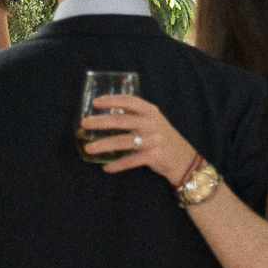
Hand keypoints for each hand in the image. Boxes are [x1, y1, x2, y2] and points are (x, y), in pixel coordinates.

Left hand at [81, 94, 197, 185]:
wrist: (182, 157)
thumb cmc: (163, 136)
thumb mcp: (153, 121)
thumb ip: (136, 116)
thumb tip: (109, 113)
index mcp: (151, 111)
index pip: (129, 101)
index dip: (112, 100)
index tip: (95, 102)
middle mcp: (151, 123)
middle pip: (122, 120)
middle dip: (101, 121)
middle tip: (85, 123)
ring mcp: (153, 140)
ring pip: (123, 141)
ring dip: (104, 145)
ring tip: (88, 148)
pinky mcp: (153, 156)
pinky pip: (131, 161)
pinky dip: (117, 165)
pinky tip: (106, 167)